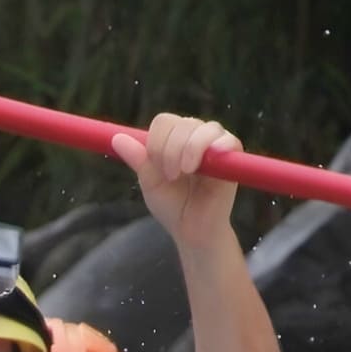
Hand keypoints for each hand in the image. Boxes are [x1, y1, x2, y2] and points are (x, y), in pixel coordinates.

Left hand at [114, 111, 239, 250]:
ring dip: (189, 150)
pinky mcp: (233, 154)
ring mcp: (216, 143)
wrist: (193, 229)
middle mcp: (196, 136)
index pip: (164, 122)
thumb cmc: (173, 207)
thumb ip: (138, 160)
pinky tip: (203, 167)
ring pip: (202, 129)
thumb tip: (117, 138)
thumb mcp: (150, 183)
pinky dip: (213, 149)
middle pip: (182, 123)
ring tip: (186, 173)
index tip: (158, 169)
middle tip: (171, 176)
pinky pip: (227, 139)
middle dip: (170, 150)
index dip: (157, 143)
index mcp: (175, 140)